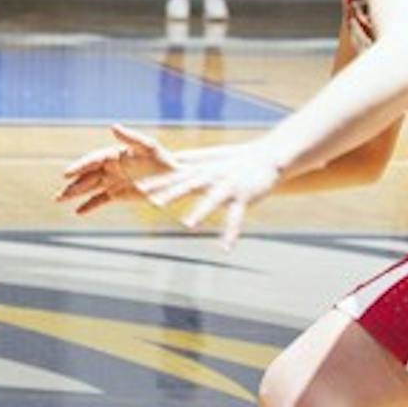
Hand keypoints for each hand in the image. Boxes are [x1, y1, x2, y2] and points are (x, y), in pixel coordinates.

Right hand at [56, 124, 177, 214]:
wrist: (173, 176)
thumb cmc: (161, 158)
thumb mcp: (147, 146)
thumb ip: (130, 137)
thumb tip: (113, 126)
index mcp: (112, 155)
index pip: (92, 161)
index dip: (79, 167)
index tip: (66, 173)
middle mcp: (109, 168)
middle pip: (87, 177)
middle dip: (73, 186)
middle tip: (59, 195)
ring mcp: (112, 181)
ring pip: (90, 188)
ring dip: (75, 194)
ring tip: (60, 200)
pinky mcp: (118, 194)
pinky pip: (100, 200)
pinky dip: (89, 205)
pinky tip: (78, 211)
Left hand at [135, 140, 286, 249]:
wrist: (268, 156)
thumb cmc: (237, 161)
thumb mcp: (211, 162)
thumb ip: (192, 164)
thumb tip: (171, 161)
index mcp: (203, 170)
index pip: (176, 176)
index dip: (158, 182)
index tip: (139, 188)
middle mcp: (213, 177)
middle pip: (188, 185)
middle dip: (171, 193)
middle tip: (153, 202)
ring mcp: (228, 186)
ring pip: (212, 200)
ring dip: (201, 211)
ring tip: (188, 224)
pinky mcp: (244, 196)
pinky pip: (236, 218)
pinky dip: (231, 234)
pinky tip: (225, 250)